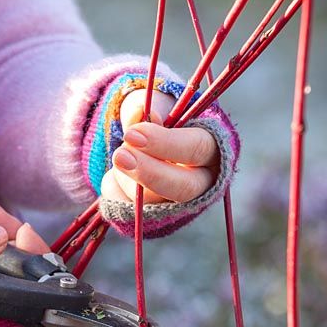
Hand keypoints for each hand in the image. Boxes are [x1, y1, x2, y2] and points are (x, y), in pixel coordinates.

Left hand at [101, 88, 219, 203]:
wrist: (140, 145)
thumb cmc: (156, 122)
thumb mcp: (155, 105)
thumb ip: (151, 106)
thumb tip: (143, 112)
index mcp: (211, 148)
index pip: (197, 148)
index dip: (165, 143)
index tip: (132, 134)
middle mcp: (202, 182)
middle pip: (184, 188)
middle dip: (148, 173)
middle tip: (119, 156)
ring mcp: (180, 205)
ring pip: (153, 202)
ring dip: (126, 177)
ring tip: (120, 155)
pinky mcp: (156, 220)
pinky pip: (129, 213)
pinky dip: (114, 190)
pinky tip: (118, 175)